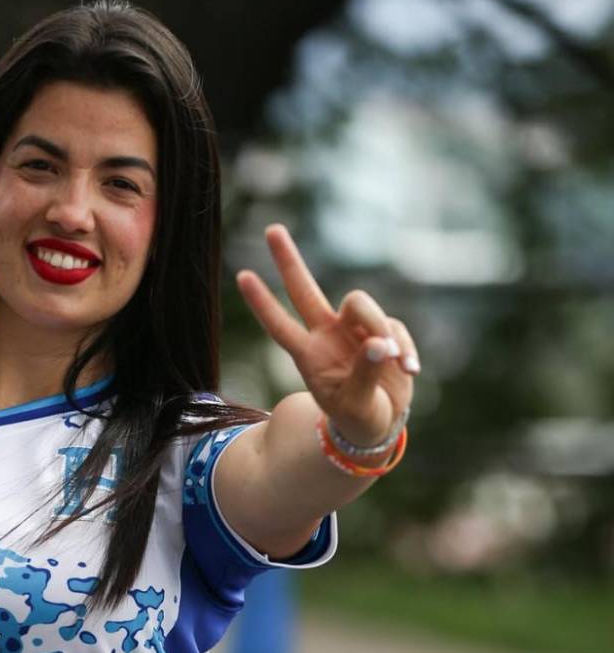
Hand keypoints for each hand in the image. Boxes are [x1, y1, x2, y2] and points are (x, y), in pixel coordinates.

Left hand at [236, 223, 419, 448]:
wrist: (381, 422)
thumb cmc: (358, 417)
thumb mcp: (357, 405)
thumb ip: (365, 374)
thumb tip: (379, 342)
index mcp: (309, 356)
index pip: (281, 326)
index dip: (263, 304)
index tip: (243, 276)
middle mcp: (327, 335)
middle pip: (305, 291)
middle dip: (289, 261)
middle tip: (271, 230)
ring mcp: (354, 329)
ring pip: (361, 304)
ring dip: (379, 327)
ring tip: (396, 363)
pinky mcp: (383, 329)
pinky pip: (395, 327)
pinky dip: (405, 348)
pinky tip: (410, 370)